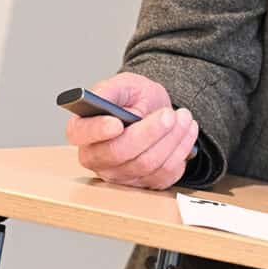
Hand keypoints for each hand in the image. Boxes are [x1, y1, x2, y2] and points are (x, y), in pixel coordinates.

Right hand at [66, 72, 200, 189]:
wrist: (157, 111)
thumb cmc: (135, 99)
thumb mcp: (124, 85)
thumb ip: (110, 89)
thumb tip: (100, 97)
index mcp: (83, 130)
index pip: (80, 134)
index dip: (97, 131)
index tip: (116, 122)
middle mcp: (97, 157)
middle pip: (119, 154)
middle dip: (149, 133)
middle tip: (169, 114)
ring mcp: (120, 175)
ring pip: (146, 164)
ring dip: (171, 138)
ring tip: (184, 117)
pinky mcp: (144, 184)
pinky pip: (165, 173)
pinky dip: (181, 150)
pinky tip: (186, 131)